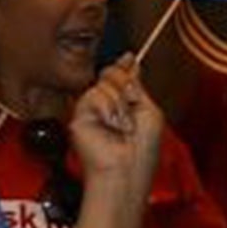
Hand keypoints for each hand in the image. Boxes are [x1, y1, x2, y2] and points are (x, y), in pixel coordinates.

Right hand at [70, 57, 164, 196]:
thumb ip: (136, 85)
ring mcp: (91, 110)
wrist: (127, 168)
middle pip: (111, 73)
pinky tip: (110, 126)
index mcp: (123, 103)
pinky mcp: (79, 117)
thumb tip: (129, 59)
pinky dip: (107, 110)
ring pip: (103, 85)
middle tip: (131, 105)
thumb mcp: (148, 109)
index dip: (124, 66)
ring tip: (122, 126)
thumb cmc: (141, 150)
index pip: (119, 75)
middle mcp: (105, 105)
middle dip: (125, 85)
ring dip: (120, 105)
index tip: (130, 59)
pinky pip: (94, 96)